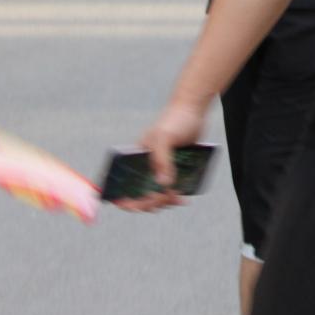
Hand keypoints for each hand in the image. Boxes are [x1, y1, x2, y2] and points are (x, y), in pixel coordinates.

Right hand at [115, 97, 208, 212]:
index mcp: (133, 159)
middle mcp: (144, 166)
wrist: (193, 109)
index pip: (121, 184)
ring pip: (157, 194)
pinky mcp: (174, 168)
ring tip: (178, 198)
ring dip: (165, 201)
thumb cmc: (174, 121)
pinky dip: (175, 196)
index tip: (135, 205)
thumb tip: (164, 185)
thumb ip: (162, 161)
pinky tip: (183, 197)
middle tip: (166, 197)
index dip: (124, 199)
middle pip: (141, 195)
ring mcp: (159, 168)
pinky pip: (170, 188)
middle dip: (151, 202)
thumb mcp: (164, 139)